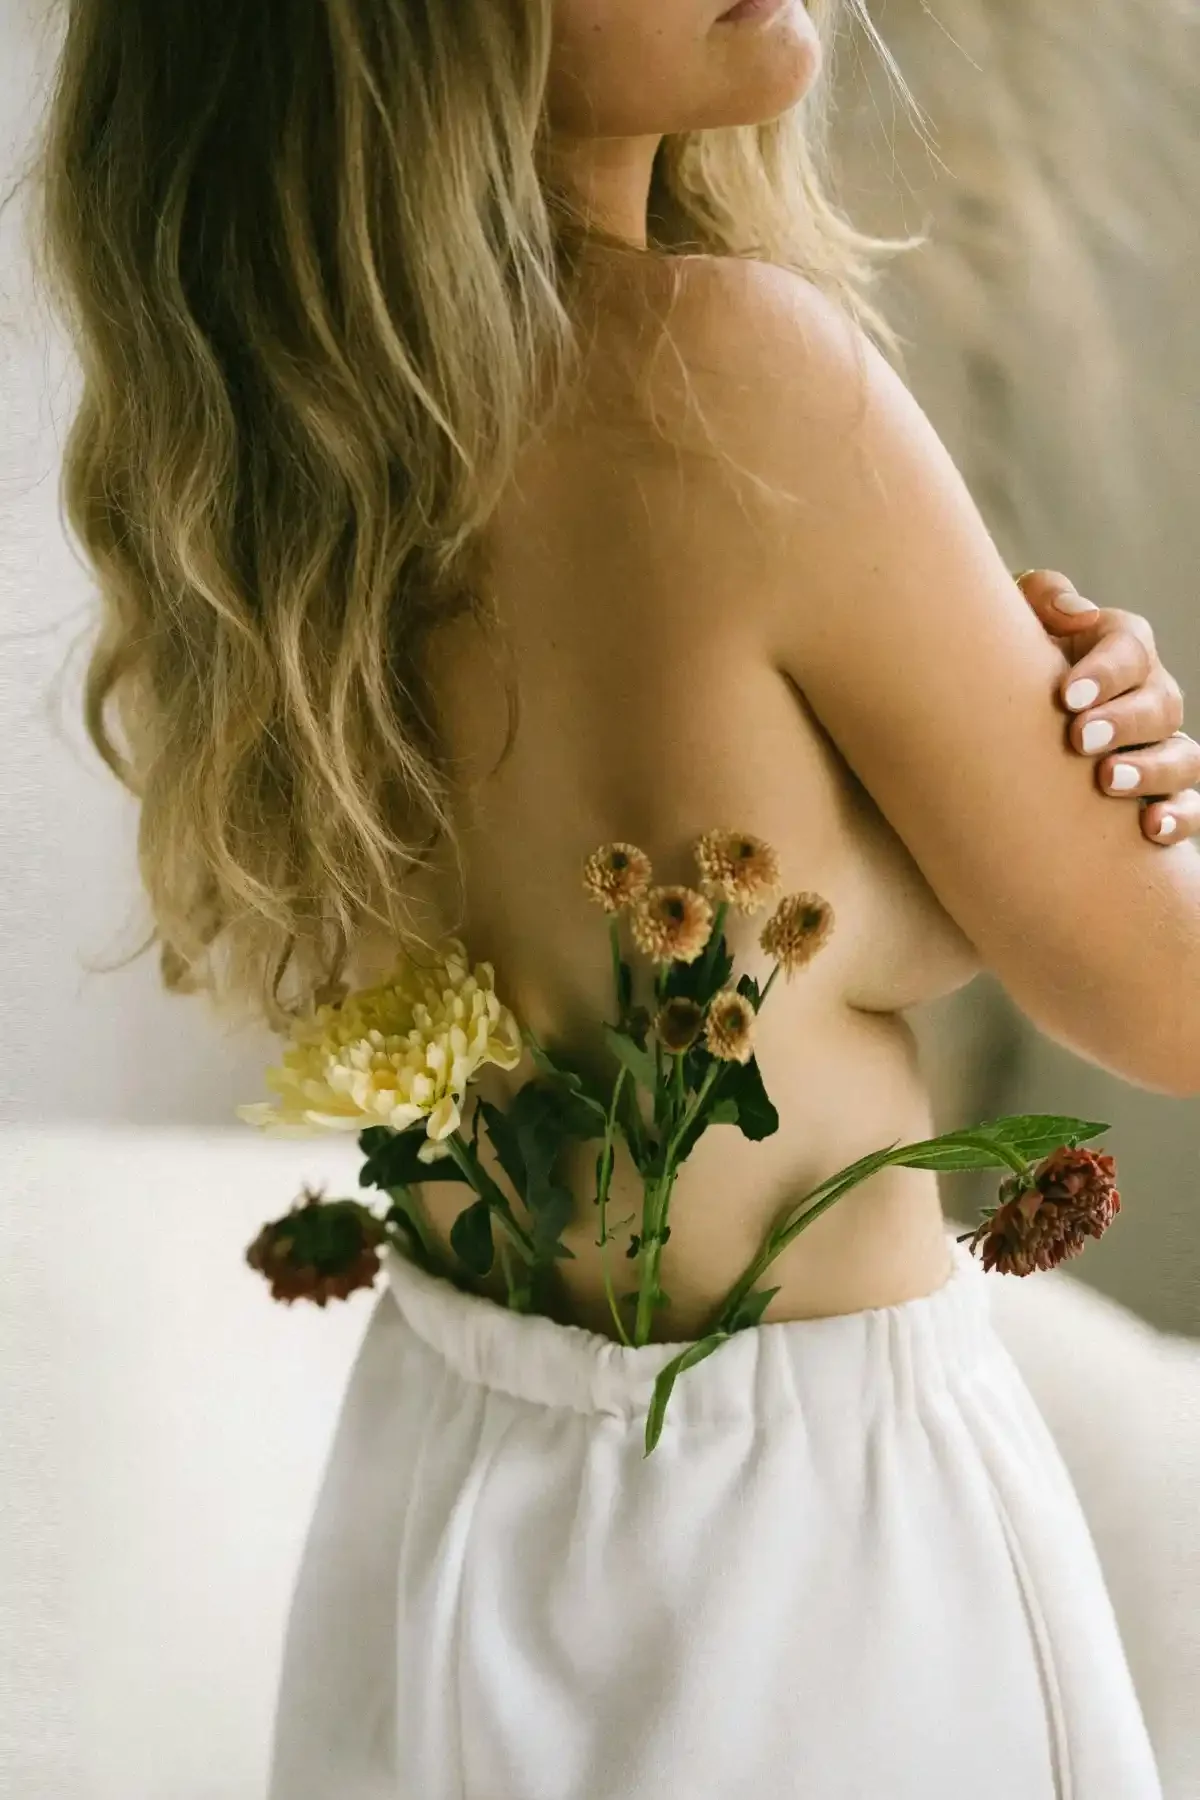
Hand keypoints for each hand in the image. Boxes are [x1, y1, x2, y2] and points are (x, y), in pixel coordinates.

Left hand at [1017, 569, 1198, 846]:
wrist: (1002, 729)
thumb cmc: (1011, 668)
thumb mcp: (1018, 622)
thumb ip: (1043, 597)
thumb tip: (1078, 613)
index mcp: (1120, 648)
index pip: (1130, 649)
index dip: (1104, 672)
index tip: (1066, 697)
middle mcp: (1150, 696)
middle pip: (1160, 703)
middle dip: (1123, 721)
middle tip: (1080, 740)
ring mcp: (1162, 747)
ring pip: (1184, 756)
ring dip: (1153, 769)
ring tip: (1110, 780)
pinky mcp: (1164, 795)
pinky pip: (1192, 806)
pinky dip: (1181, 816)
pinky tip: (1151, 829)